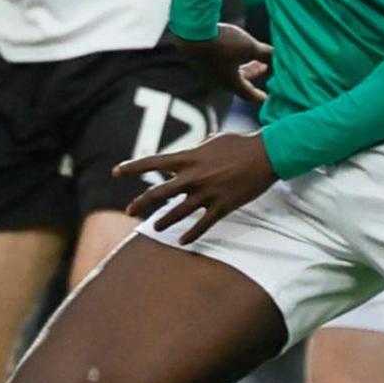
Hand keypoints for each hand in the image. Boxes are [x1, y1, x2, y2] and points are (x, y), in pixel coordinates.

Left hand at [116, 129, 278, 237]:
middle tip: (129, 211)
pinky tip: (183, 242)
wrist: (268, 154)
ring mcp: (207, 193)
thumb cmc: (241, 143)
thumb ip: (198, 148)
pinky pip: (203, 225)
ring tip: (155, 228)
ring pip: (177, 213)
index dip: (132, 167)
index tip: (115, 172)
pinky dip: (192, 235)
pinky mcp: (222, 206)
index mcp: (189, 157)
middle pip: (158, 193)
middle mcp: (193, 177)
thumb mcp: (213, 140)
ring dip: (164, 222)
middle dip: (140, 203)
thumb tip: (193, 150)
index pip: (152, 162)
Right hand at [168, 22, 271, 105]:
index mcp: (231, 83)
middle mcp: (218, 80)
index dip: (260, 97)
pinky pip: (219, 62)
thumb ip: (266, 53)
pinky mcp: (200, 58)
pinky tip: (231, 46)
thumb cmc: (222, 44)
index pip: (249, 95)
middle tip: (264, 66)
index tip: (266, 99)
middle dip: (253, 73)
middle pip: (239, 81)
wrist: (192, 33)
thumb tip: (281, 56)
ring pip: (229, 70)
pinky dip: (231, 58)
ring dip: (242, 64)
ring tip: (250, 54)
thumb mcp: (250, 47)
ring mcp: (208, 70)